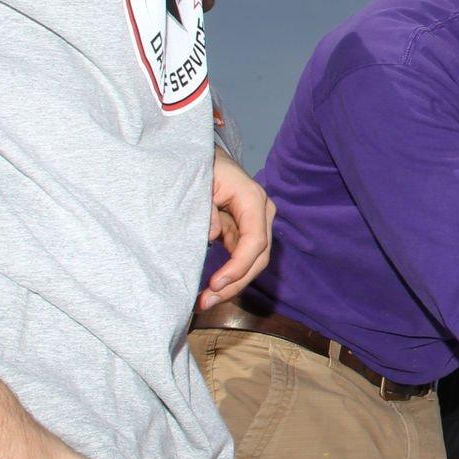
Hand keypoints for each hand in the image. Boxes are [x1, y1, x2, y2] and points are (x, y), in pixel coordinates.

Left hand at [203, 149, 274, 310]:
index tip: (214, 284)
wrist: (200, 156)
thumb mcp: (197, 181)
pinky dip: (227, 276)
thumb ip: (204, 208)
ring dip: (231, 285)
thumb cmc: (198, 164)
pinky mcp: (242, 232)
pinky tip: (210, 289)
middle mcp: (260, 213)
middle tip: (205, 302)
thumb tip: (211, 237)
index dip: (238, 266)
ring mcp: (254, 223)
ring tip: (204, 301)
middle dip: (235, 284)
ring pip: (252, 262)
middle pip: (258, 257)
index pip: (255, 240)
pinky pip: (240, 258)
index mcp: (251, 198)